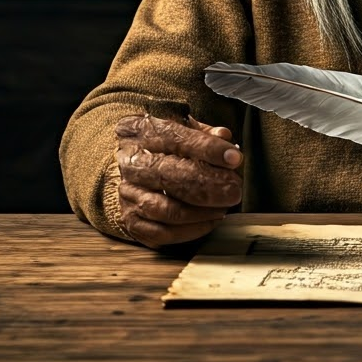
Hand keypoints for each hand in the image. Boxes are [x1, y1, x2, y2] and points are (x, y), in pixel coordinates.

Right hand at [115, 114, 242, 248]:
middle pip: (168, 175)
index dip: (207, 149)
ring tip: (224, 207)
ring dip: (200, 212)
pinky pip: (160, 233)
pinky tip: (210, 221)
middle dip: (207, 185)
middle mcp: (130, 162)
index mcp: (142, 131)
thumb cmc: (165, 145)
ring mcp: (127, 193)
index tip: (234, 158)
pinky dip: (190, 231)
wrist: (132, 166)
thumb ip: (205, 133)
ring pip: (164, 209)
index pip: (175, 138)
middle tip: (234, 190)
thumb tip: (224, 137)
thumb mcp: (183, 128)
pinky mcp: (130, 220)